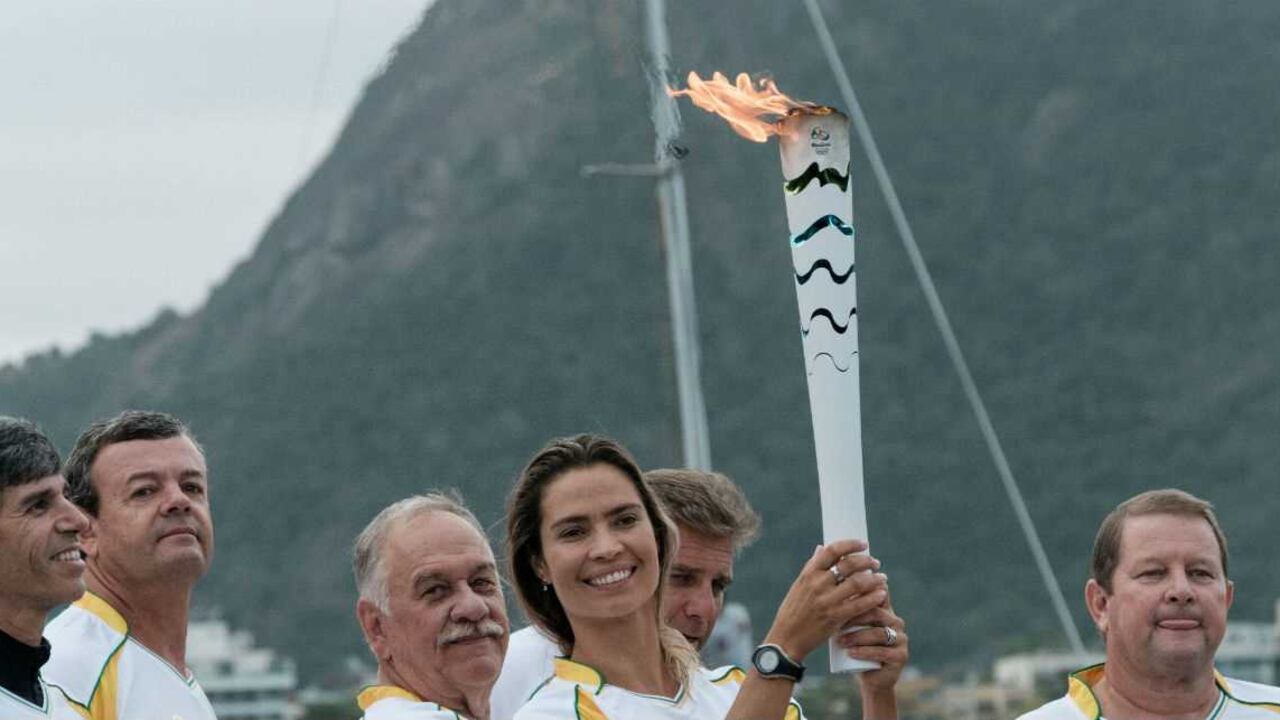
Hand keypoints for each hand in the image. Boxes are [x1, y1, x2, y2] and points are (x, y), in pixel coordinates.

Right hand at [762, 539, 887, 661]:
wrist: (787, 637)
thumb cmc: (794, 610)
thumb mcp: (799, 585)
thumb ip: (812, 566)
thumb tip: (822, 548)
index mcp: (809, 573)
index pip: (832, 551)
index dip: (850, 544)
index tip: (863, 544)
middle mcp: (817, 584)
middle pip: (849, 565)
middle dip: (867, 561)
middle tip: (876, 562)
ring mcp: (827, 601)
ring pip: (858, 583)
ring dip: (874, 579)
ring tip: (882, 578)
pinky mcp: (835, 617)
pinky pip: (859, 604)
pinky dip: (873, 598)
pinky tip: (881, 594)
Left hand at [839, 590, 907, 693]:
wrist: (871, 678)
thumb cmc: (858, 649)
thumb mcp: (852, 630)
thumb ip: (848, 613)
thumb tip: (829, 596)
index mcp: (885, 611)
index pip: (876, 596)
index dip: (861, 594)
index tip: (841, 597)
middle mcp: (896, 622)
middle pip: (876, 613)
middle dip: (854, 618)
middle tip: (836, 624)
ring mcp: (901, 638)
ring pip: (879, 633)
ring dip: (857, 637)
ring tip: (841, 642)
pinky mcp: (901, 655)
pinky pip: (882, 652)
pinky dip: (865, 652)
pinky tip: (851, 653)